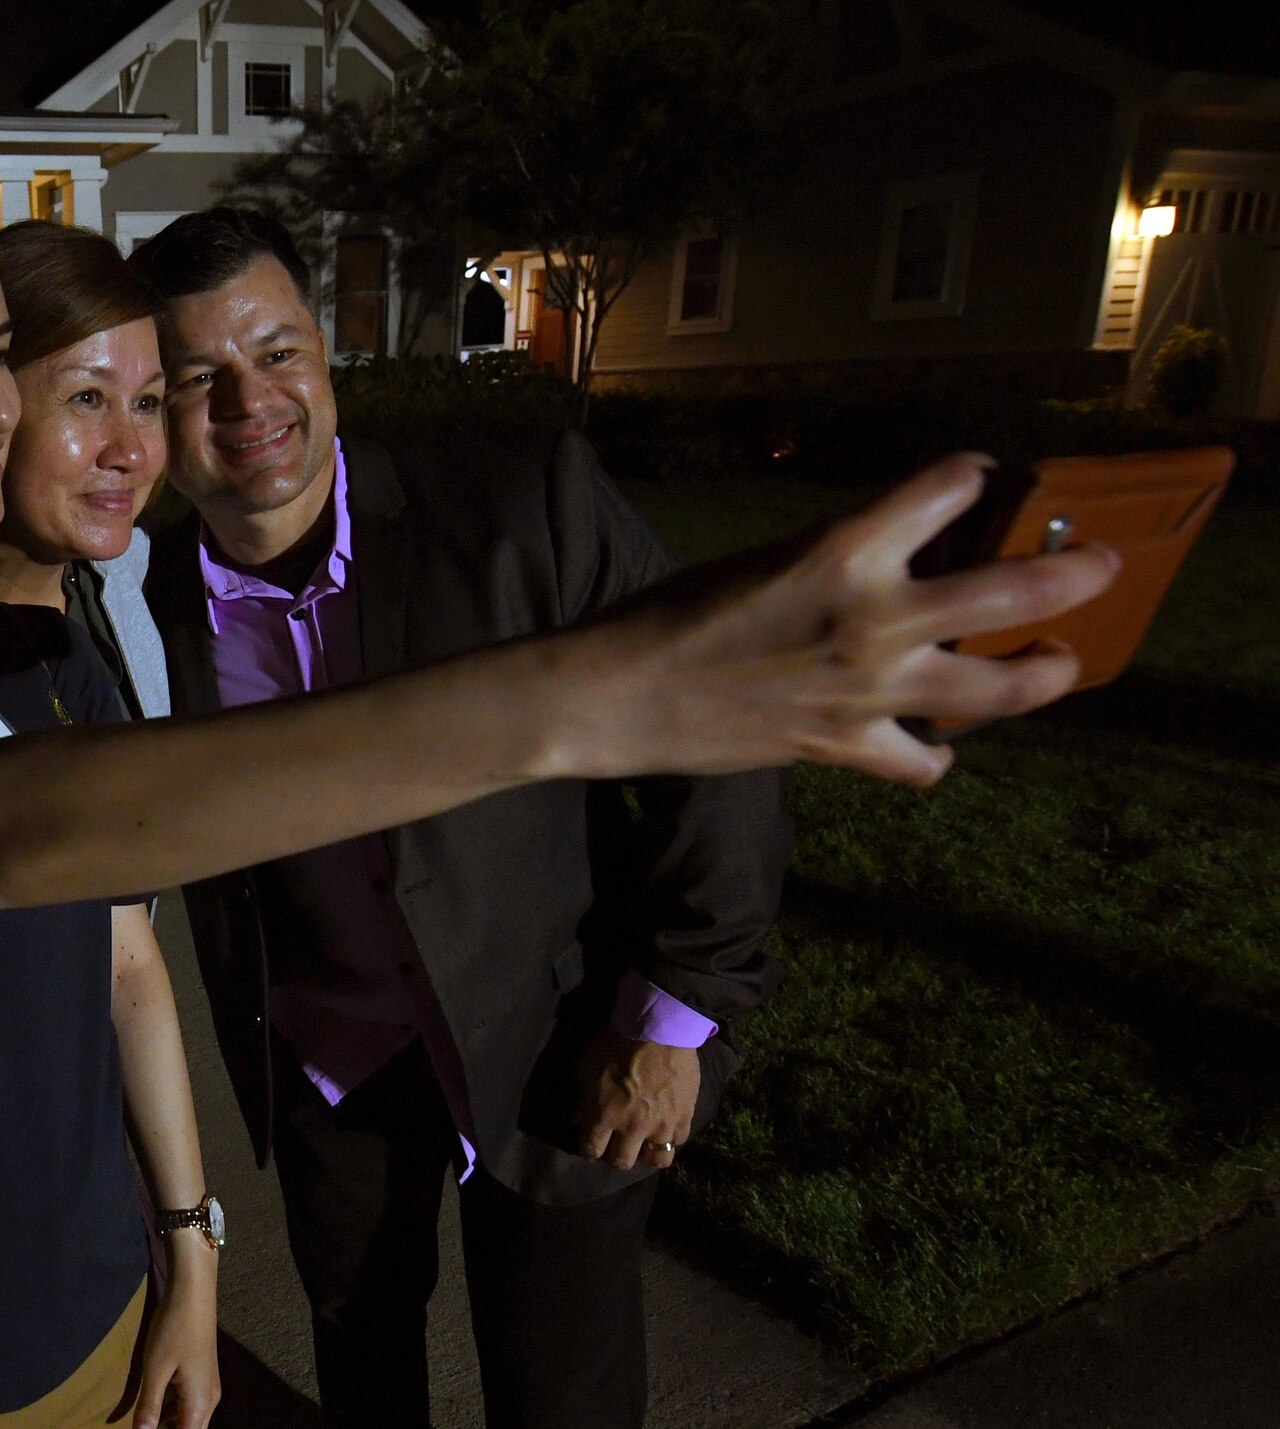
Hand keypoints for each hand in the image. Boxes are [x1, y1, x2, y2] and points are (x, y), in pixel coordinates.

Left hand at [134, 1241, 220, 1428]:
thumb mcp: (155, 1370)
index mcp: (199, 1404)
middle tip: (145, 1425)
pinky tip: (157, 1402)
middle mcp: (210, 1400)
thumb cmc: (173, 1329)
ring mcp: (210, 1386)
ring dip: (171, 1424)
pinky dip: (176, 1410)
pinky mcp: (205, 1375)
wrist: (194, 1292)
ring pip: (193, 1420)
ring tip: (147, 1419)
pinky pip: (193, 1405)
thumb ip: (148, 1407)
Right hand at [545, 454, 1121, 787]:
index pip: (948, 489)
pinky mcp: (846, 747)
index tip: (983, 477)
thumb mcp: (763, 561)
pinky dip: (935, 755)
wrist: (616, 697)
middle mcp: (872, 618)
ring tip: (1061, 663)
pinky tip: (934, 744)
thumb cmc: (670, 616)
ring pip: (996, 692)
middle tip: (1101, 563)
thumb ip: (839, 559)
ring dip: (1043, 674)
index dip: (975, 476)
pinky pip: (921, 762)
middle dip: (1076, 574)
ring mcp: (868, 691)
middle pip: (1013, 592)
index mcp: (842, 550)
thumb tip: (895, 562)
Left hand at [577, 1031, 698, 1171]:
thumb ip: (582, 1099)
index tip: (592, 1144)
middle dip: (615, 1157)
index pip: (592, 1151)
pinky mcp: (684, 1117)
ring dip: (647, 1154)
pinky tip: (664, 1128)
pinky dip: (670, 1138)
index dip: (589, 1150)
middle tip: (617, 1145)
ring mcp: (661, 1125)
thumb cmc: (615, 1043)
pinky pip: (679, 1142)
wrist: (658, 1029)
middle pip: (622, 1163)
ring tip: (645, 1144)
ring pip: (657, 1160)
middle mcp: (633, 1128)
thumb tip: (577, 1119)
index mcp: (604, 1116)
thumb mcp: (586, 1067)